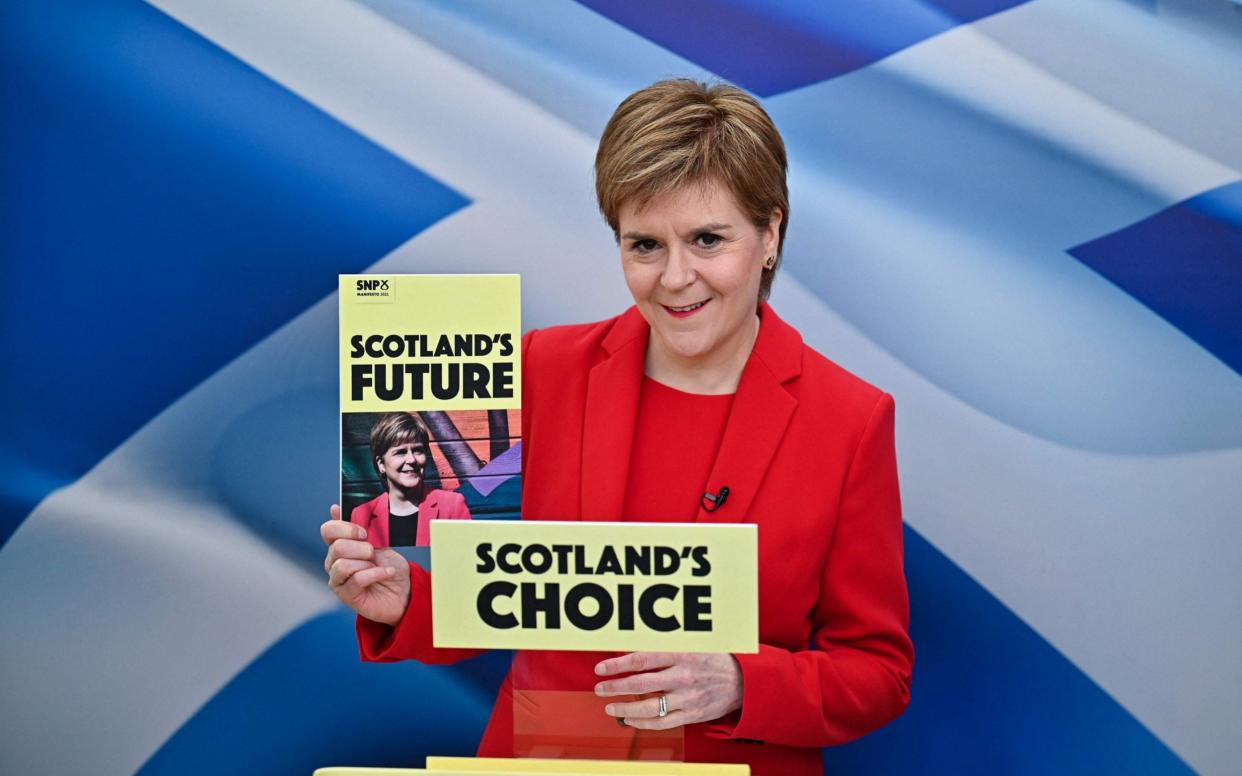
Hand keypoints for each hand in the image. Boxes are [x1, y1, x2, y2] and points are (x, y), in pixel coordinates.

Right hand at [320, 504, 410, 625]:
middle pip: (336, 547)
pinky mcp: (347, 595)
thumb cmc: (389, 566)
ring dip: (366, 563)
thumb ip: (361, 527)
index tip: (364, 532)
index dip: (345, 528)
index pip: (328, 530)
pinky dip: (375, 574)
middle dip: (361, 547)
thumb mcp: (379, 542)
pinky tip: (386, 573)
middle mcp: (334, 562)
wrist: (404, 590)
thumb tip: (334, 508)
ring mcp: (338, 580)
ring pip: (342, 565)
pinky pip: (356, 580)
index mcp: (340, 545)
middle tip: (373, 552)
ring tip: (378, 565)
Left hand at [594, 652, 742, 729]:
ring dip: (624, 707)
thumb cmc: (714, 658)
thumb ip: (665, 645)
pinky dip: (643, 722)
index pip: (641, 659)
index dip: (617, 664)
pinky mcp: (691, 714)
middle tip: (599, 687)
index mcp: (681, 655)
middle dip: (615, 686)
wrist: (743, 681)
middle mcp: (682, 677)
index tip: (601, 667)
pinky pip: (663, 722)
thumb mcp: (692, 643)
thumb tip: (634, 646)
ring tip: (609, 706)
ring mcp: (687, 698)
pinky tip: (630, 719)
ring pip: (649, 706)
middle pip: (640, 683)